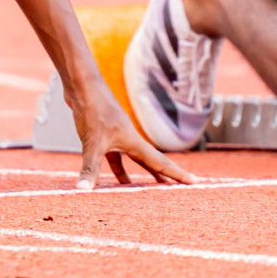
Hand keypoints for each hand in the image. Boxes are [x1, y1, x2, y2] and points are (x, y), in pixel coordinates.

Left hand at [70, 84, 196, 189]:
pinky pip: (114, 157)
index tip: (195, 182)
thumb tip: (82, 190)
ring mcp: (117, 136)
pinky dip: (115, 168)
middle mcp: (129, 139)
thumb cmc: (91, 110)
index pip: (160, 163)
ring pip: (132, 160)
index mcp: (134, 142)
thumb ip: (90, 168)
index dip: (177, 174)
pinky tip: (111, 178)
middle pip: (151, 162)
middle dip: (163, 177)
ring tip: (143, 192)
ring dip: (138, 175)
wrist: (81, 85)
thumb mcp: (91, 143)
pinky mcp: (103, 134)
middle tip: (177, 191)